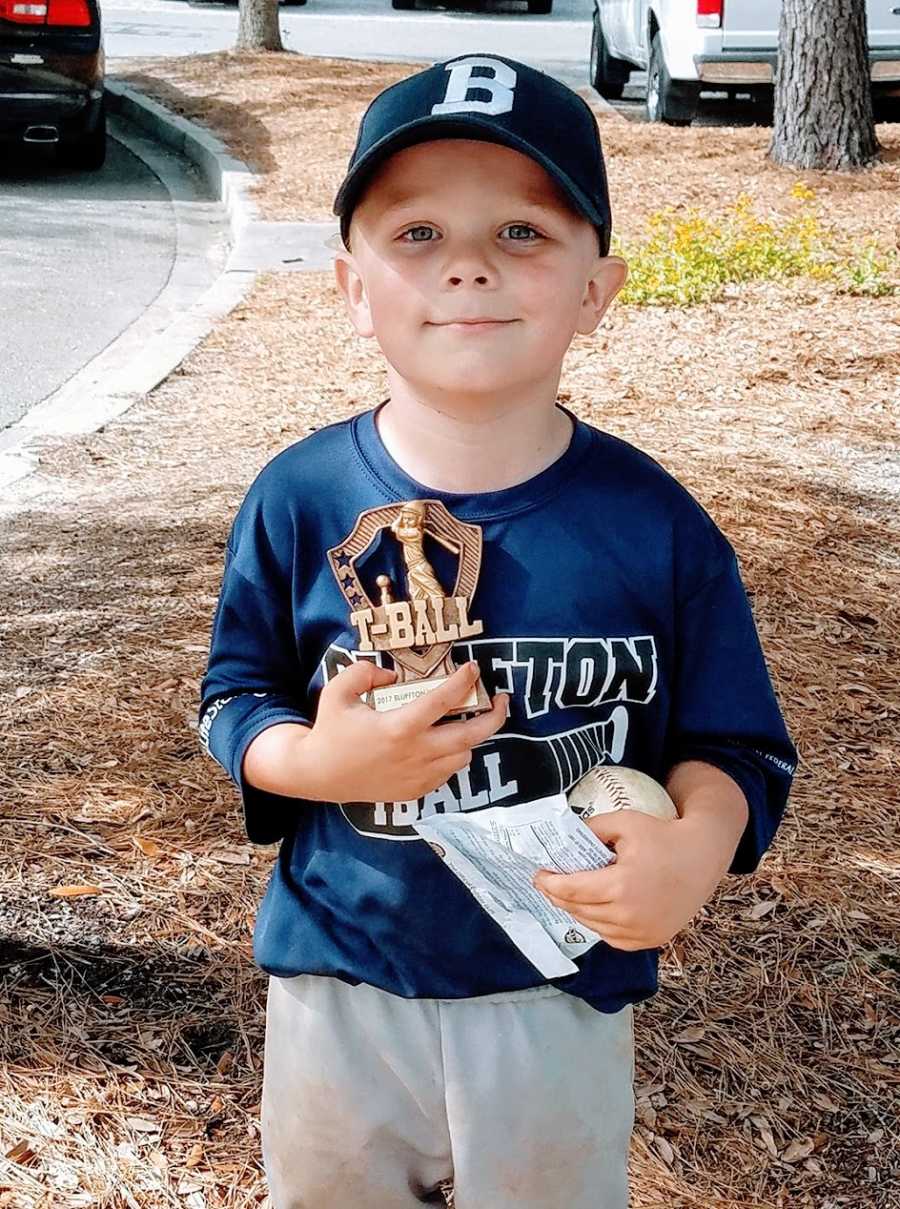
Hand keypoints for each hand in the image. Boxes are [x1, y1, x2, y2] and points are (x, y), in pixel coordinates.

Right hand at [300, 660, 508, 803]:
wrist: (317, 775)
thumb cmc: (329, 731)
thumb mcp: (338, 692)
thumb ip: (365, 673)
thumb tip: (392, 676)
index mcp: (398, 727)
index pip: (442, 701)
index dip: (463, 681)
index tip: (473, 667)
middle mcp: (415, 754)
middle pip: (470, 736)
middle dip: (495, 717)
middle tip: (502, 700)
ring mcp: (418, 776)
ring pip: (463, 756)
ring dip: (470, 737)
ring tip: (470, 721)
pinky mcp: (415, 791)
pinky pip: (448, 772)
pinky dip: (453, 756)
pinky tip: (445, 744)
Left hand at [533, 810, 721, 950]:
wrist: (702, 858)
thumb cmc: (663, 836)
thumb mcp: (624, 822)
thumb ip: (590, 829)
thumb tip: (562, 837)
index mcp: (621, 885)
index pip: (571, 890)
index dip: (549, 883)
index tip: (538, 874)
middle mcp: (630, 915)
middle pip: (578, 910)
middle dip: (557, 896)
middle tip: (546, 883)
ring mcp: (642, 932)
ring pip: (593, 926)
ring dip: (576, 911)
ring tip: (567, 894)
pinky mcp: (650, 940)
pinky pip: (612, 937)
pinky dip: (598, 924)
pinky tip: (593, 907)